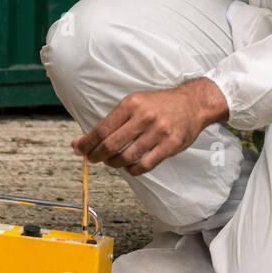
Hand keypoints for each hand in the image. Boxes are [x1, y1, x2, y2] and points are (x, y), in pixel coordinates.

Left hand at [71, 79, 228, 175]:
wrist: (193, 103)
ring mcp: (158, 132)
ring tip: (112, 161)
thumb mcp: (135, 102)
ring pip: (126, 157)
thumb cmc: (160, 104)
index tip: (78, 149)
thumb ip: (113, 121)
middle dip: (96, 156)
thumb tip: (83, 140)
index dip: (86, 143)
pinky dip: (132, 170)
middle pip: (110, 144)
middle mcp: (144, 117)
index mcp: (131, 104)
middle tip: (92, 159)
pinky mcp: (170, 145)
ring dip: (114, 164)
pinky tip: (129, 167)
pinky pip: (144, 165)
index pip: (101, 129)